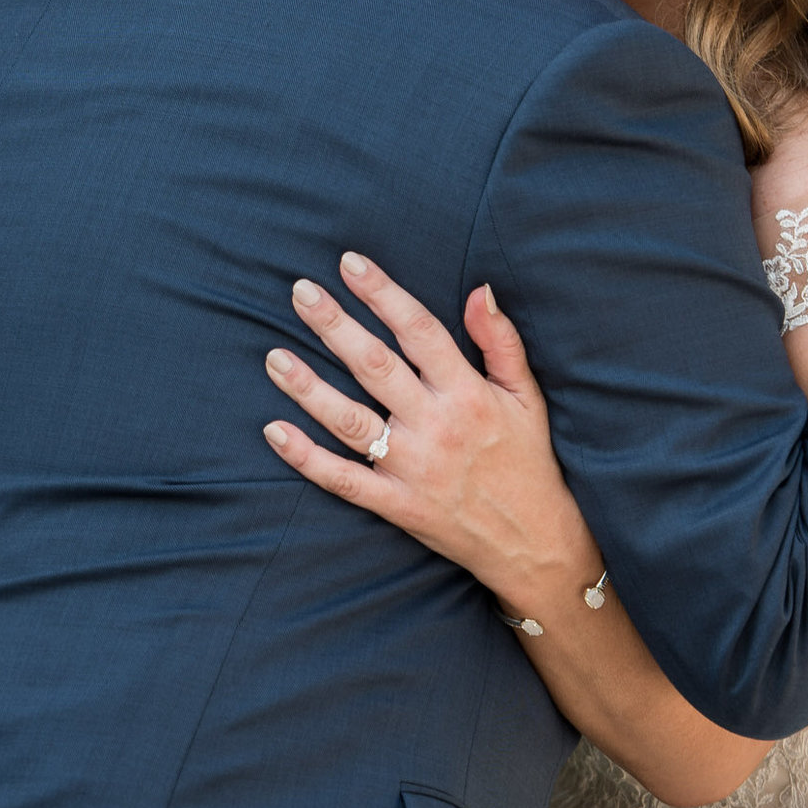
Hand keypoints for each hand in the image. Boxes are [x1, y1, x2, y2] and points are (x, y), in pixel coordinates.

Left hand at [260, 253, 599, 607]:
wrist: (534, 543)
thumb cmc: (528, 460)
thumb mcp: (527, 396)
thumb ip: (501, 342)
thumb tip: (479, 290)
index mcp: (468, 394)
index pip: (419, 331)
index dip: (383, 294)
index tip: (350, 264)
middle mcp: (436, 427)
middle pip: (375, 366)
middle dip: (335, 326)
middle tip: (301, 292)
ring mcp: (412, 468)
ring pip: (349, 421)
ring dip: (308, 388)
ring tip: (274, 357)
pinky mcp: (396, 505)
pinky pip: (343, 480)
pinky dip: (307, 458)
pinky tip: (274, 432)